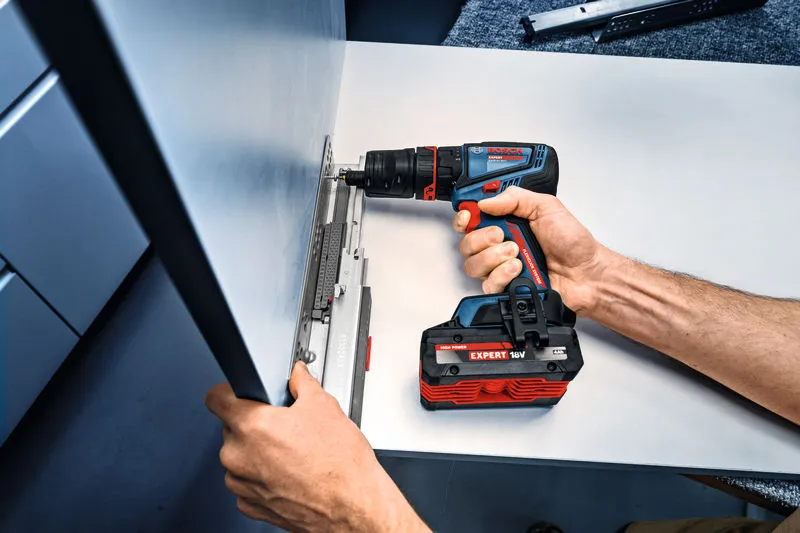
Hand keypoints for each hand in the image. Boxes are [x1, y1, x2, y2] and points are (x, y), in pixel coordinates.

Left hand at [205, 362, 429, 532]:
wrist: (352, 505)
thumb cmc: (340, 464)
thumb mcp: (324, 406)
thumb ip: (302, 383)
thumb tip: (297, 375)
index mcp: (252, 426)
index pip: (216, 398)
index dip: (230, 391)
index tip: (240, 394)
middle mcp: (239, 456)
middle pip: (231, 427)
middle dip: (254, 422)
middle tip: (284, 424)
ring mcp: (242, 484)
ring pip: (239, 456)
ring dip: (257, 451)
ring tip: (291, 451)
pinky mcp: (251, 505)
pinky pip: (247, 482)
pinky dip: (262, 476)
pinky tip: (288, 472)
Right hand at [452, 186, 605, 312]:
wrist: (586, 272)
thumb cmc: (572, 242)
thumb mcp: (547, 207)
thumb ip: (516, 198)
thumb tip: (486, 201)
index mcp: (506, 221)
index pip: (472, 219)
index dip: (464, 217)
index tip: (469, 215)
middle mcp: (499, 244)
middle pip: (466, 243)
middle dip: (481, 238)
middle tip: (502, 235)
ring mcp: (501, 266)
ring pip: (473, 265)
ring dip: (492, 257)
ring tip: (516, 253)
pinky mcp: (506, 286)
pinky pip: (487, 284)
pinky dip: (501, 275)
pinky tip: (518, 269)